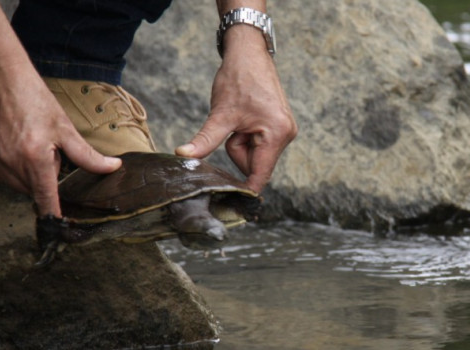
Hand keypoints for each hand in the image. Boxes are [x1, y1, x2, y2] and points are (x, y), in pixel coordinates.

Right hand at [0, 0, 120, 217]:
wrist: (2, 82)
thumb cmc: (36, 102)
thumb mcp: (66, 129)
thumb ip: (88, 156)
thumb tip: (113, 168)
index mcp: (35, 159)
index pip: (46, 198)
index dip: (56, 214)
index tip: (63, 227)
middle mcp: (10, 164)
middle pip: (34, 190)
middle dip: (45, 179)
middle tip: (47, 152)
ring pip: (17, 185)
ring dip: (28, 174)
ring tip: (30, 145)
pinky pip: (1, 175)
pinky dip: (11, 168)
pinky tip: (15, 146)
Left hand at [176, 25, 296, 192]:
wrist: (248, 54)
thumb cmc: (239, 79)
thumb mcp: (220, 114)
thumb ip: (205, 140)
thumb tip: (183, 156)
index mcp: (276, 134)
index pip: (260, 175)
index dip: (244, 189)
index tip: (230, 204)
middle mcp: (286, 135)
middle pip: (254, 165)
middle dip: (237, 150)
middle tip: (232, 126)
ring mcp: (284, 131)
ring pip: (254, 154)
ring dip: (240, 142)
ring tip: (239, 118)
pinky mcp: (278, 126)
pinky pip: (257, 144)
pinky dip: (245, 136)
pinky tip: (244, 118)